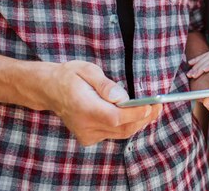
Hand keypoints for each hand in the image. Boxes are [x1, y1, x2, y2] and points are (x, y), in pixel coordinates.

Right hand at [44, 60, 161, 145]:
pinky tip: (135, 114)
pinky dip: (126, 125)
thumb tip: (121, 97)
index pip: (115, 117)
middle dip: (143, 118)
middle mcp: (85, 125)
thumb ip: (105, 84)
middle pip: (121, 128)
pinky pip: (114, 134)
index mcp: (83, 107)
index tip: (153, 104)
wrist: (49, 89)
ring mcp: (86, 134)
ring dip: (138, 122)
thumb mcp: (87, 70)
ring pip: (120, 133)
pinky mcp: (88, 138)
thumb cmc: (70, 76)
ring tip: (153, 108)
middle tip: (159, 105)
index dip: (136, 113)